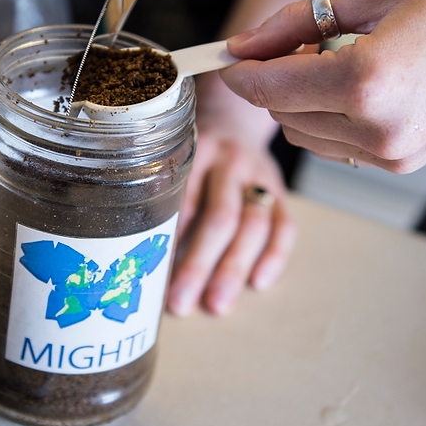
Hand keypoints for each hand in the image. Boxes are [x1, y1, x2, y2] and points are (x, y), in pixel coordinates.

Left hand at [169, 130, 294, 315]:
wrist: (231, 121)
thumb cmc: (191, 159)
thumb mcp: (173, 165)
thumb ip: (163, 202)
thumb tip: (139, 265)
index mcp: (193, 154)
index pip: (183, 204)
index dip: (168, 244)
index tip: (152, 281)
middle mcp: (229, 161)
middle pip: (219, 217)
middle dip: (199, 265)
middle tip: (180, 304)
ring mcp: (259, 174)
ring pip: (253, 224)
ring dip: (234, 268)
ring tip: (217, 305)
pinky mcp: (280, 188)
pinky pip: (286, 224)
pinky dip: (275, 256)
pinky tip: (258, 283)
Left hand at [220, 0, 425, 172]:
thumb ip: (297, 21)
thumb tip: (245, 41)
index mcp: (364, 79)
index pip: (269, 87)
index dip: (239, 71)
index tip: (227, 56)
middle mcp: (374, 127)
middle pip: (283, 114)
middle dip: (273, 82)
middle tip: (291, 45)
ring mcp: (391, 153)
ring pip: (307, 136)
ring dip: (300, 103)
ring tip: (333, 61)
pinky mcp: (404, 163)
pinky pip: (340, 147)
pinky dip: (330, 120)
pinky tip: (357, 87)